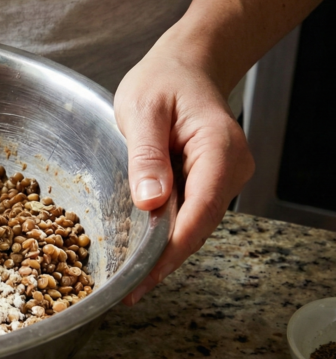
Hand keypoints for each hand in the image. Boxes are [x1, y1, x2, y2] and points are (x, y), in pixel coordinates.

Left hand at [114, 43, 254, 304]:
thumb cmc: (164, 80)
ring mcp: (223, 178)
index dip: (171, 248)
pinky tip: (140, 254)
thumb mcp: (143, 109)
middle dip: (164, 260)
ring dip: (163, 253)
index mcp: (219, 147)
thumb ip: (146, 155)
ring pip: (194, 225)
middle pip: (198, 226)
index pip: (200, 209)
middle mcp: (230, 168)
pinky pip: (188, 215)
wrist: (186, 66)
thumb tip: (151, 203)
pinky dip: (165, 235)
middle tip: (128, 292)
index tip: (144, 277)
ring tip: (130, 283)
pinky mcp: (209, 183)